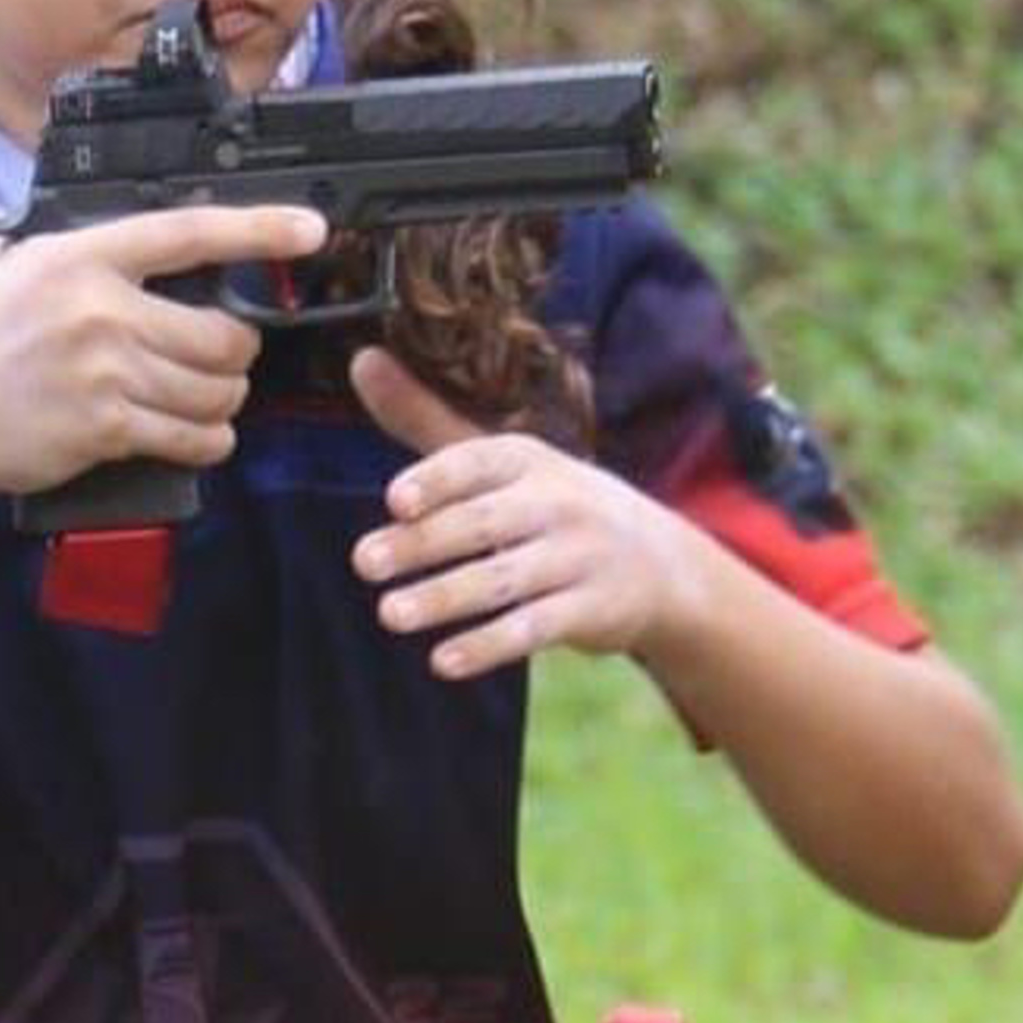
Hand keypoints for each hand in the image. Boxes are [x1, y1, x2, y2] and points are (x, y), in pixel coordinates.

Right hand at [0, 203, 326, 505]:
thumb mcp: (23, 265)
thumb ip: (92, 250)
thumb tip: (168, 239)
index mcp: (83, 257)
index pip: (190, 233)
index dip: (259, 231)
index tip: (309, 229)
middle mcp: (98, 311)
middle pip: (221, 334)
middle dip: (237, 354)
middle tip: (224, 358)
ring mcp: (103, 373)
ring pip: (214, 390)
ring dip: (224, 401)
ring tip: (205, 400)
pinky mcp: (104, 429)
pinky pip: (190, 437)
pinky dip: (207, 441)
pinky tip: (197, 436)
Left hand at [346, 345, 708, 678]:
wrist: (662, 564)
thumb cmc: (551, 505)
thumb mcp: (498, 461)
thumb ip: (424, 419)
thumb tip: (361, 360)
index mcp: (527, 460)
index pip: (480, 463)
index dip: (439, 479)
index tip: (394, 500)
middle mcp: (558, 502)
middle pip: (484, 523)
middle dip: (423, 543)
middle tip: (363, 563)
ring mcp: (580, 556)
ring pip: (505, 578)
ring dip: (446, 598)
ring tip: (390, 614)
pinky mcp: (593, 609)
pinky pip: (535, 628)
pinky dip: (490, 646)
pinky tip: (443, 662)